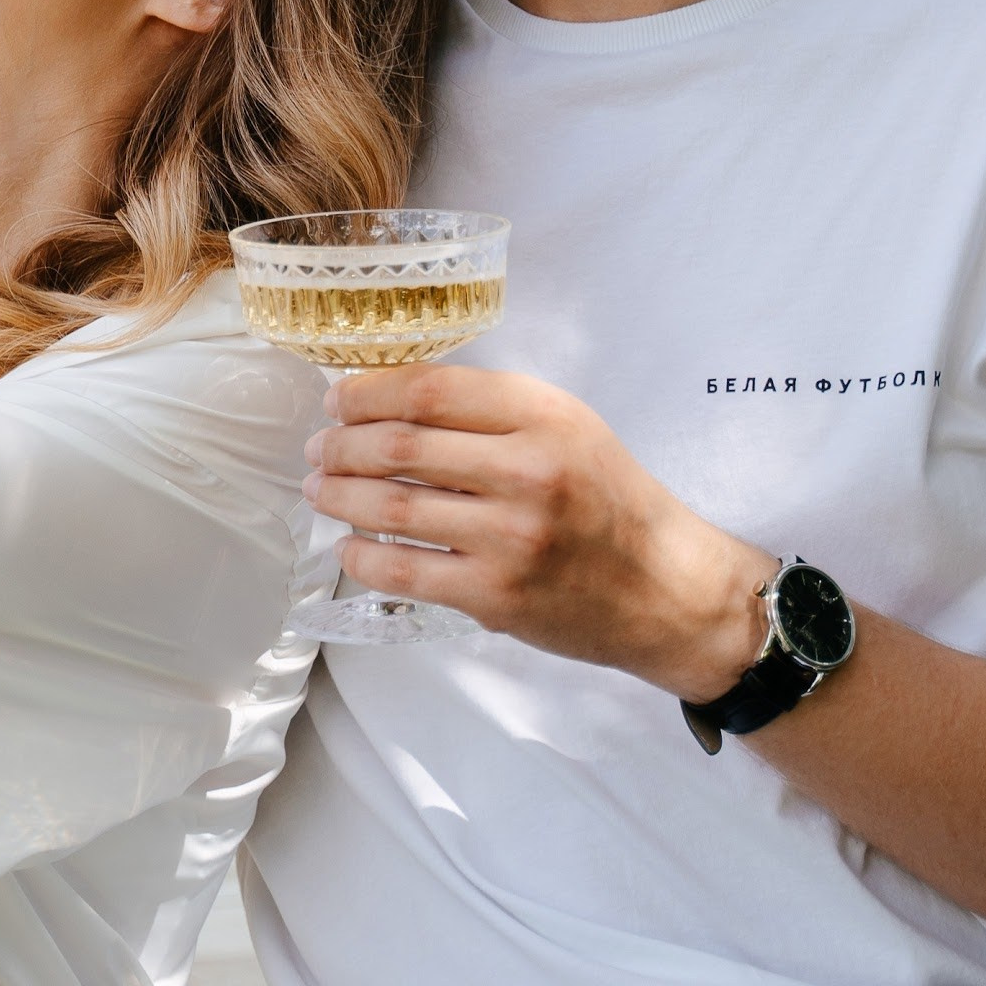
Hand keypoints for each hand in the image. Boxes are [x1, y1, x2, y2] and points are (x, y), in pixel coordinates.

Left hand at [310, 367, 772, 697]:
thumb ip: (490, 410)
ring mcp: (510, 538)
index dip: (366, 392)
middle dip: (341, 444)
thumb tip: (388, 399)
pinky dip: (361, 556)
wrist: (666, 588)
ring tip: (320, 488)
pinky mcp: (496, 596)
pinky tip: (348, 545)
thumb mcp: (566, 426)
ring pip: (392, 508)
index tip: (337, 400)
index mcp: (543, 416)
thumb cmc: (610, 500)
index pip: (429, 390)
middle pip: (400, 445)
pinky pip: (404, 570)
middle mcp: (528, 471)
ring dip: (340, 495)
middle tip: (319, 447)